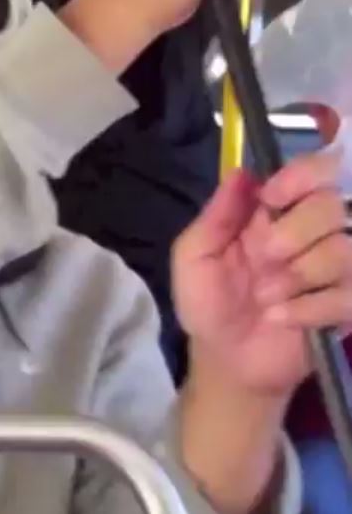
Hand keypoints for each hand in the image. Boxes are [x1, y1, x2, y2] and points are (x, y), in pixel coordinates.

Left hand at [174, 152, 350, 397]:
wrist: (227, 360)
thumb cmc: (208, 304)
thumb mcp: (195, 257)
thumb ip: (217, 215)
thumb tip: (242, 172)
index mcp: (275, 214)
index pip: (315, 172)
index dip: (301, 177)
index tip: (272, 199)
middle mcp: (311, 234)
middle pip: (331, 206)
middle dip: (294, 232)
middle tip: (265, 259)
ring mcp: (336, 270)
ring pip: (342, 250)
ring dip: (298, 276)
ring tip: (267, 298)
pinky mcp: (349, 304)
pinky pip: (349, 293)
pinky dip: (310, 309)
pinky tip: (283, 319)